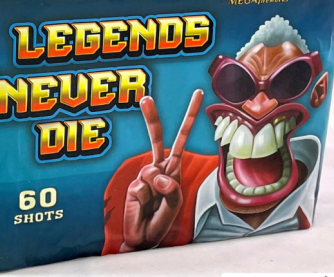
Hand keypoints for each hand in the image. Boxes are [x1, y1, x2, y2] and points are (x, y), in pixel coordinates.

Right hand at [120, 90, 203, 251]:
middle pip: (157, 138)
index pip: (181, 138)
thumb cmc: (161, 219)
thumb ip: (170, 188)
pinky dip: (146, 199)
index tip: (198, 94)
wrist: (143, 238)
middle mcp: (159, 167)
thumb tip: (156, 173)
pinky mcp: (135, 185)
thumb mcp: (175, 204)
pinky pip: (143, 187)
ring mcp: (145, 176)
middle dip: (151, 118)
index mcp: (173, 168)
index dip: (189, 116)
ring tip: (154, 205)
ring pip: (151, 170)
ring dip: (156, 191)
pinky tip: (143, 206)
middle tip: (145, 99)